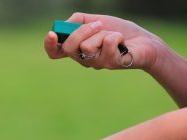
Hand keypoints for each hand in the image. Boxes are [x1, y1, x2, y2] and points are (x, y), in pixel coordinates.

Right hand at [44, 12, 163, 70]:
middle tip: (98, 24)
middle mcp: (84, 59)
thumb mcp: (97, 20)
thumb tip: (66, 24)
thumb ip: (78, 20)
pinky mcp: (111, 64)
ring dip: (103, 33)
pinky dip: (116, 36)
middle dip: (82, 31)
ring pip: (87, 46)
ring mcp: (97, 64)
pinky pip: (107, 44)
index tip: (52, 34)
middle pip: (68, 48)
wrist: (144, 41)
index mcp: (77, 49)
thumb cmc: (119, 31)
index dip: (49, 45)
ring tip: (114, 35)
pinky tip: (123, 41)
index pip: (55, 52)